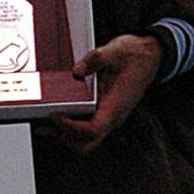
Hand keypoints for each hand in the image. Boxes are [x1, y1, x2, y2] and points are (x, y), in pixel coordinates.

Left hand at [45, 34, 162, 154]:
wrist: (149, 55)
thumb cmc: (135, 55)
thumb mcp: (115, 50)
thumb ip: (96, 59)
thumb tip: (77, 71)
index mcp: (116, 106)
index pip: (92, 129)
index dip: (71, 127)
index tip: (54, 115)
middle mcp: (112, 116)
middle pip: (87, 142)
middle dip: (64, 138)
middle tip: (43, 126)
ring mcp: (108, 115)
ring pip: (86, 138)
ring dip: (65, 135)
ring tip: (43, 125)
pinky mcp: (104, 110)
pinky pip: (87, 127)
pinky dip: (70, 126)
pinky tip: (57, 114)